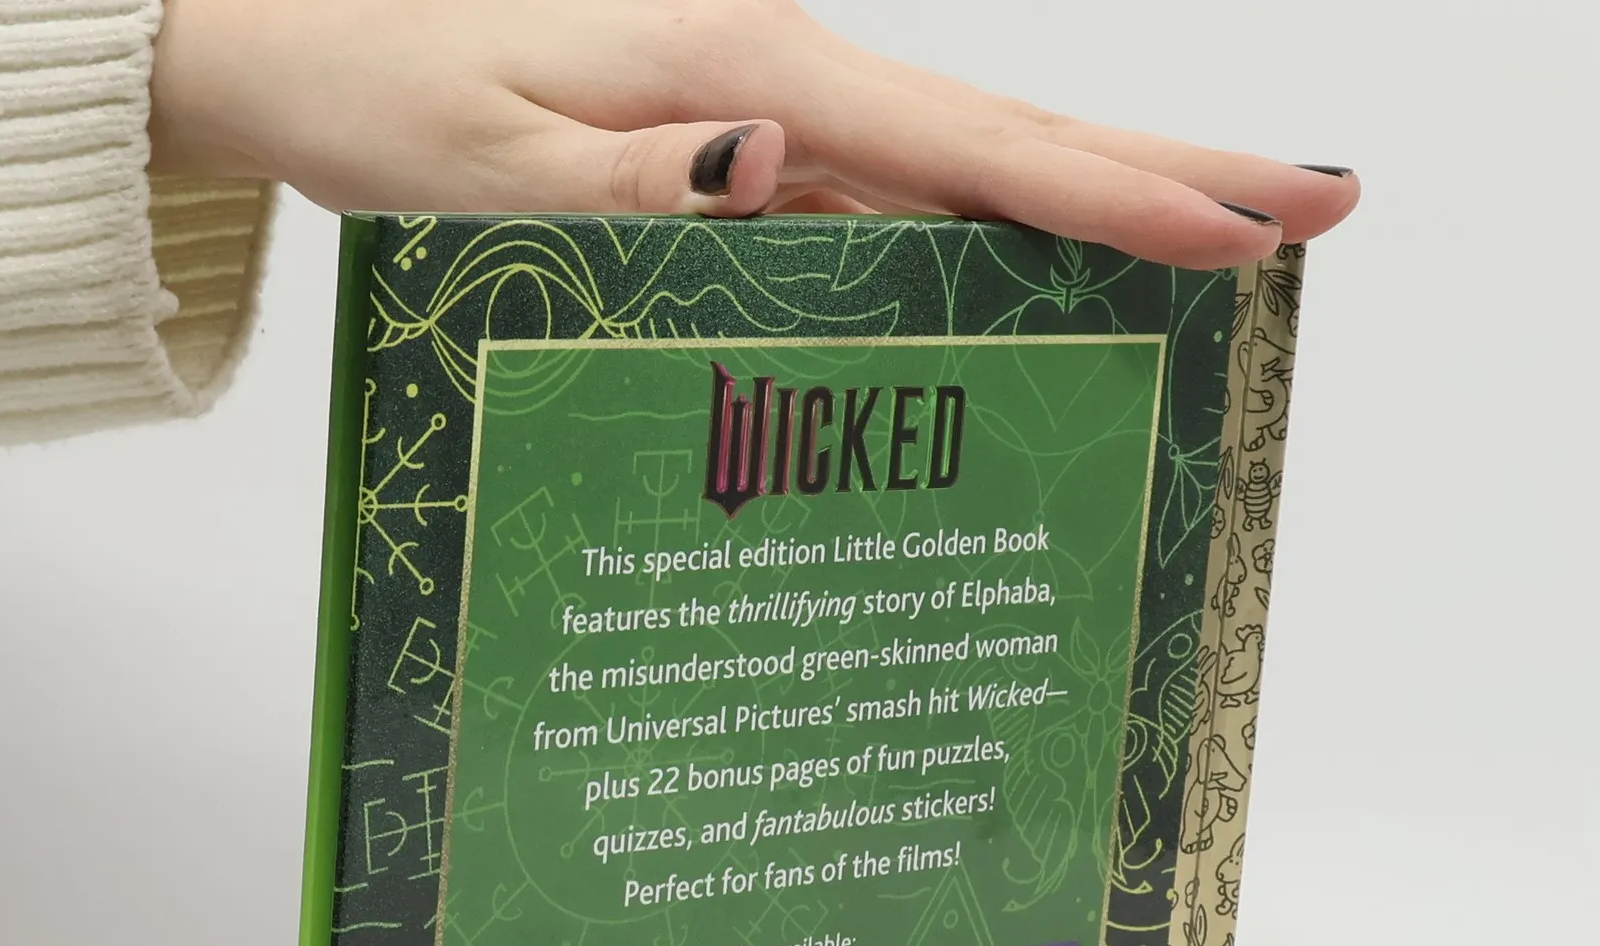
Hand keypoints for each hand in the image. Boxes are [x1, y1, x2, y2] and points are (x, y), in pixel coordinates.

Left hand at [149, 0, 1356, 269]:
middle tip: (1317, 200)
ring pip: (954, 161)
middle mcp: (770, 71)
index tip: (1255, 221)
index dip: (1117, 190)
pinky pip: (873, 191)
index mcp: (736, 68)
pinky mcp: (727, 133)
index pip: (966, 140)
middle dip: (1162, 171)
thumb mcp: (479, 160)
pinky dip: (967, 228)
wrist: (281, 24)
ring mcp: (757, 100)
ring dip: (1088, 200)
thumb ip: (630, 184)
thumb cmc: (368, 83)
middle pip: (1002, 129)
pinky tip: (1027, 268)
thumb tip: (778, 172)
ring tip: (1221, 240)